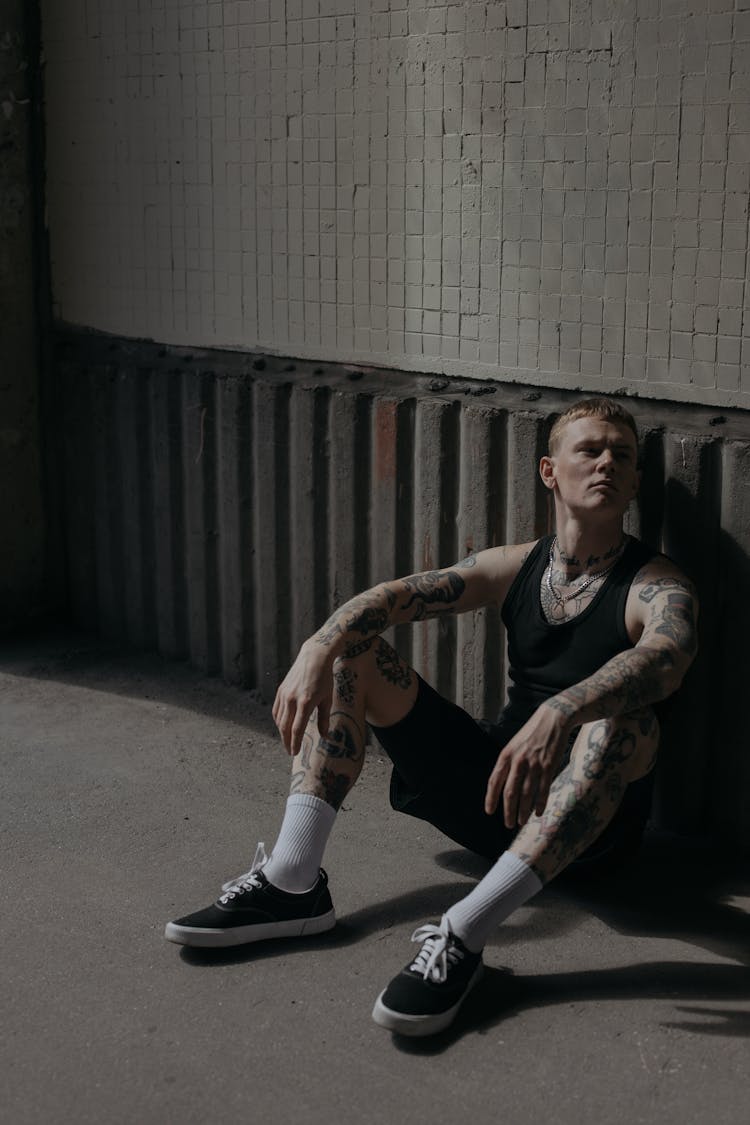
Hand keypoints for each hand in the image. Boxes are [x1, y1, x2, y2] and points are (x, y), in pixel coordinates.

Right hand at [272, 641, 333, 755]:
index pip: (296, 729)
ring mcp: (284, 694)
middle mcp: (292, 699)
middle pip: (285, 727)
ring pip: (279, 719)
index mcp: (305, 703)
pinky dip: (278, 720)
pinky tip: (283, 725)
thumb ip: (323, 719)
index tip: (294, 753)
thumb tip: (324, 736)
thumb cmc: (325, 678)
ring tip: (288, 740)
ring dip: (282, 732)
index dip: (294, 743)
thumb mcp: (327, 699)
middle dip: (287, 741)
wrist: (314, 657)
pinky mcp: (281, 690)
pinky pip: (276, 710)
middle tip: (290, 751)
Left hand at [484, 704, 570, 828]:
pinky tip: (538, 813)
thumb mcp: (514, 744)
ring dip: (524, 811)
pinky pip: (543, 790)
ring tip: (522, 822)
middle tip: (509, 824)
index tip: (489, 812)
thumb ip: (508, 763)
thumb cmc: (532, 733)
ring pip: (526, 794)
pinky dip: (540, 804)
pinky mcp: (549, 766)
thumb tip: (503, 785)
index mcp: (506, 755)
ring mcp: (534, 764)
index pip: (494, 781)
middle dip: (508, 811)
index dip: (491, 798)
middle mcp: (518, 760)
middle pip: (510, 792)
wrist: (553, 718)